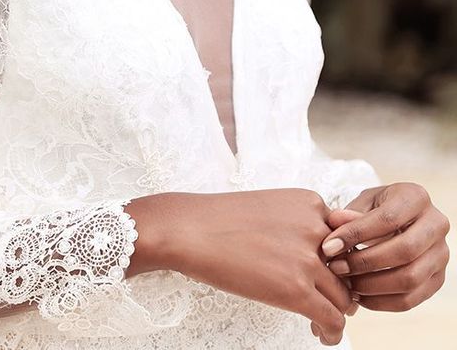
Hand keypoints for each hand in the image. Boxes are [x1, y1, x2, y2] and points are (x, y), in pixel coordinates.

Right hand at [127, 189, 355, 345]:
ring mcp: (307, 258)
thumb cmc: (222, 220)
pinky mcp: (296, 289)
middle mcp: (316, 227)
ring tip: (320, 321)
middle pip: (348, 269)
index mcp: (311, 203)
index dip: (337, 262)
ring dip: (336, 312)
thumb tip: (326, 254)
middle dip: (340, 289)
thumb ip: (301, 224)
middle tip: (324, 302)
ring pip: (344, 297)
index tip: (325, 276)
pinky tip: (320, 335)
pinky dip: (332, 332)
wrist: (190, 229)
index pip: (344, 240)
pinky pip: (332, 319)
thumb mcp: (270, 207)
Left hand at [321, 182, 450, 311]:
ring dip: (372, 286)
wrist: (403, 220)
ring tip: (346, 283)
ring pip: (409, 279)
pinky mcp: (437, 279)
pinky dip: (381, 302)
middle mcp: (437, 225)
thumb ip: (351, 213)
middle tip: (336, 268)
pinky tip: (359, 295)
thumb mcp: (365, 202)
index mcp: (416, 198)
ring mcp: (441, 255)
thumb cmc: (380, 207)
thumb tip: (334, 222)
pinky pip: (410, 299)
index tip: (328, 247)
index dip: (355, 234)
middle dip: (365, 263)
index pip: (388, 219)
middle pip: (404, 251)